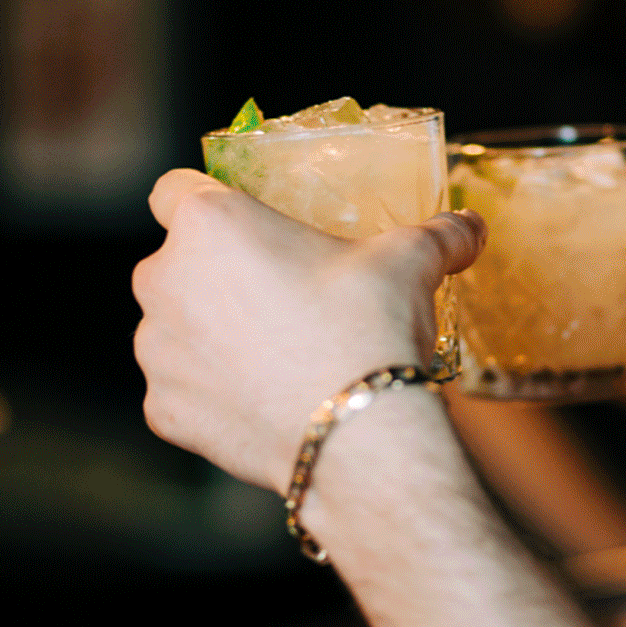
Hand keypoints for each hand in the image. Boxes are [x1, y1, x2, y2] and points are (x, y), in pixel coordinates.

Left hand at [132, 168, 486, 495]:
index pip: (172, 188)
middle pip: (178, 263)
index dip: (205, 200)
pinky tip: (261, 401)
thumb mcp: (410, 260)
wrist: (358, 438)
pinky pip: (182, 390)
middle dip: (216, 275)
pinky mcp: (162, 410)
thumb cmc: (368, 328)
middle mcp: (163, 280)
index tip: (239, 222)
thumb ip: (437, 234)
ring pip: (174, 327)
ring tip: (274, 353)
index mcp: (208, 224)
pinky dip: (211, 394)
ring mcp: (155, 350)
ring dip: (209, 334)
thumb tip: (470, 227)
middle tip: (278, 292)